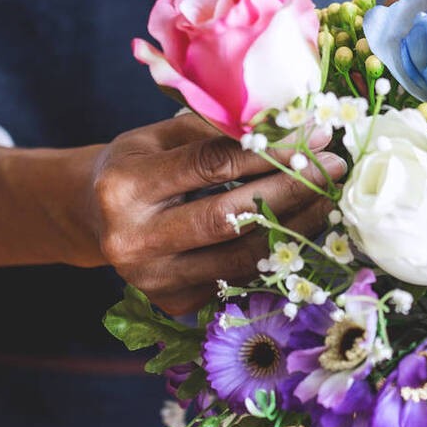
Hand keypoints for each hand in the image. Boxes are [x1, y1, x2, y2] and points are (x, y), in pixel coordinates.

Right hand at [90, 114, 344, 313]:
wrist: (93, 218)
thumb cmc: (136, 165)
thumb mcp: (159, 135)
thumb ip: (214, 130)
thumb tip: (289, 122)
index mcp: (125, 186)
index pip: (211, 165)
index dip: (270, 150)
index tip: (315, 135)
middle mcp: (133, 240)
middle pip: (229, 217)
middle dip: (290, 190)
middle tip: (333, 168)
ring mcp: (153, 280)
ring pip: (241, 256)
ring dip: (295, 227)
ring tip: (330, 199)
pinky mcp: (173, 303)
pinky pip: (238, 278)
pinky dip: (275, 253)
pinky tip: (303, 229)